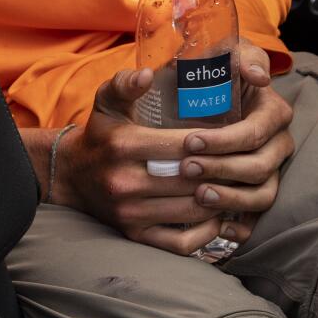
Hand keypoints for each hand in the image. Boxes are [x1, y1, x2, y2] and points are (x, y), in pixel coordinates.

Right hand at [49, 65, 264, 256]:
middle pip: (191, 180)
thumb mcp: (107, 101)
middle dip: (223, 172)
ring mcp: (130, 213)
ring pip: (191, 211)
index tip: (233, 137)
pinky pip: (180, 243)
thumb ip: (126, 83)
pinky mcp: (134, 234)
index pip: (182, 146)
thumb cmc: (101, 133)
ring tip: (237, 187)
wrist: (72, 175)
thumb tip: (147, 74)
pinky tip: (217, 217)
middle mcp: (125, 182)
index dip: (213, 143)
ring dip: (221, 201)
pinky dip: (205, 233)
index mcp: (124, 145)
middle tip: (245, 164)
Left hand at [177, 43, 295, 221]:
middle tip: (185, 169)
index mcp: (271, 109)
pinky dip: (242, 227)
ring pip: (263, 194)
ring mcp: (269, 170)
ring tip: (199, 197)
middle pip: (261, 165)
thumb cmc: (200, 74)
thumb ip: (234, 54)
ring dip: (232, 199)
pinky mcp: (256, 192)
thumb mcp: (214, 54)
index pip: (258, 130)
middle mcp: (277, 142)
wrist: (184, 100)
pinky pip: (259, 218)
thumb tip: (257, 74)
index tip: (190, 141)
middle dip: (223, 169)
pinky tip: (219, 229)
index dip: (227, 140)